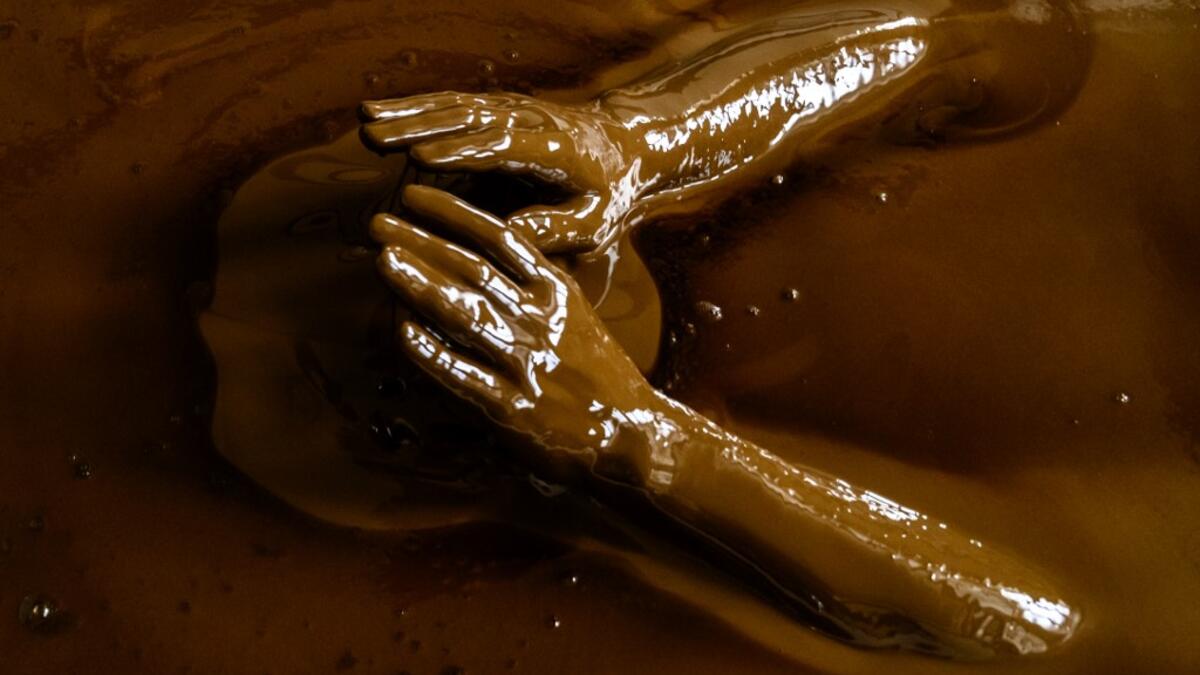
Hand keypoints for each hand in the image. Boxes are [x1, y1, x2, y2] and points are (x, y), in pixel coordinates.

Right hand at [362, 93, 641, 254]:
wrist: (622, 146)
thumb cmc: (608, 194)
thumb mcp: (596, 221)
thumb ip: (557, 227)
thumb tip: (511, 235)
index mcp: (556, 149)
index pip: (504, 146)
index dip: (462, 152)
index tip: (420, 160)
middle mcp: (529, 119)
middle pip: (470, 119)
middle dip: (420, 128)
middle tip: (375, 141)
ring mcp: (510, 109)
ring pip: (454, 106)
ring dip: (407, 114)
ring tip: (364, 124)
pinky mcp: (494, 108)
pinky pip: (450, 105)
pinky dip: (412, 108)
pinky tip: (374, 113)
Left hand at [371, 185, 662, 477]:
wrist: (632, 437)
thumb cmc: (598, 377)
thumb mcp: (575, 318)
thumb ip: (533, 289)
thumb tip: (474, 260)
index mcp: (557, 292)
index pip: (500, 238)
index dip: (453, 213)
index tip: (415, 194)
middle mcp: (541, 320)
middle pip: (472, 269)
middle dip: (422, 242)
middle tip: (379, 222)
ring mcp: (526, 363)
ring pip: (464, 314)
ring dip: (420, 284)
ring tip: (384, 261)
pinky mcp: (512, 408)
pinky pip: (462, 374)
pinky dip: (430, 352)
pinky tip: (401, 331)